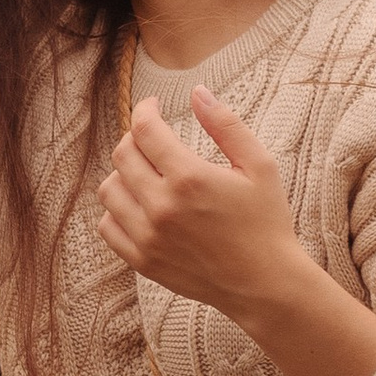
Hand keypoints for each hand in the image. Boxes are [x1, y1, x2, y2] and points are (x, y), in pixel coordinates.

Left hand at [99, 86, 312, 318]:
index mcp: (189, 178)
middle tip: (152, 138)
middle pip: (122, 156)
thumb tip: (197, 92)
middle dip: (134, 138)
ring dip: (123, 173)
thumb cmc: (266, 221)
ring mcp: (148, 237)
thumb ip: (226, 125)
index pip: (145, 130)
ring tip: (145, 172)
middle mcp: (162, 207)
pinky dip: (116, 210)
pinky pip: (108, 227)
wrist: (264, 283)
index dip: (145, 110)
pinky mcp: (142, 261)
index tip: (153, 106)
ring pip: (109, 190)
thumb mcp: (259, 166)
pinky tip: (138, 204)